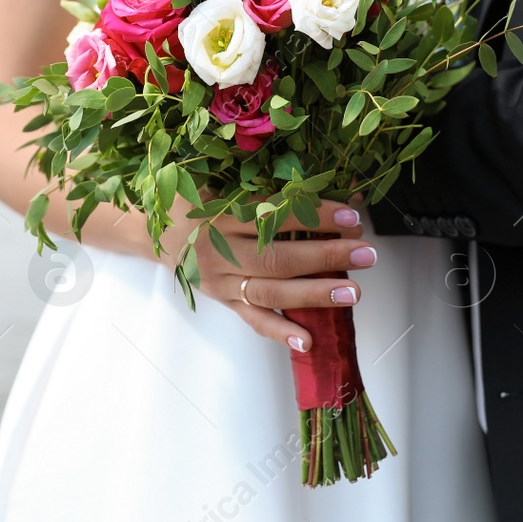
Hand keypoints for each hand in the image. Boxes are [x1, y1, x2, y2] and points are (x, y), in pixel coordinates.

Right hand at [163, 200, 378, 352]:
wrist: (156, 235)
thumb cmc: (196, 203)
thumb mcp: (220, 184)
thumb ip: (264, 185)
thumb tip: (328, 181)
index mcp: (219, 216)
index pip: (273, 217)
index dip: (314, 217)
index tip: (351, 216)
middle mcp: (218, 252)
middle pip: (276, 258)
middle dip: (325, 257)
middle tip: (366, 253)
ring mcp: (221, 282)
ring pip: (270, 292)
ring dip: (314, 294)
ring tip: (352, 292)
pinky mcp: (224, 302)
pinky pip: (254, 319)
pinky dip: (281, 332)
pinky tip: (310, 340)